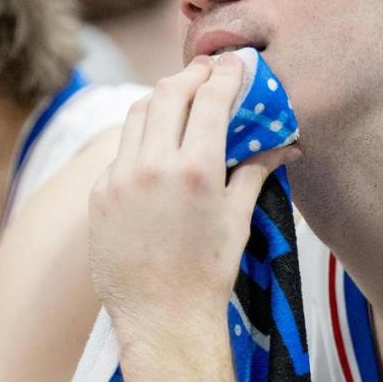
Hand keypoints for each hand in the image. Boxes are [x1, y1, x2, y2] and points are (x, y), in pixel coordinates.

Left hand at [88, 54, 299, 376]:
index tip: (233, 63)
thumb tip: (284, 145)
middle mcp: (153, 166)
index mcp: (195, 170)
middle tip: (206, 70)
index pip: (210, 100)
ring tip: (178, 96)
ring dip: (160, 98)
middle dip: (191, 76)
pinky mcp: (99, 193)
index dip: (224, 75)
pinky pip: (120, 150)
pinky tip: (155, 142)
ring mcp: (120, 178)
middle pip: (168, 94)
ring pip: (137, 114)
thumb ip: (255, 170)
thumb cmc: (207, 272)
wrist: (160, 318)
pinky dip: (140, 137)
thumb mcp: (238, 218)